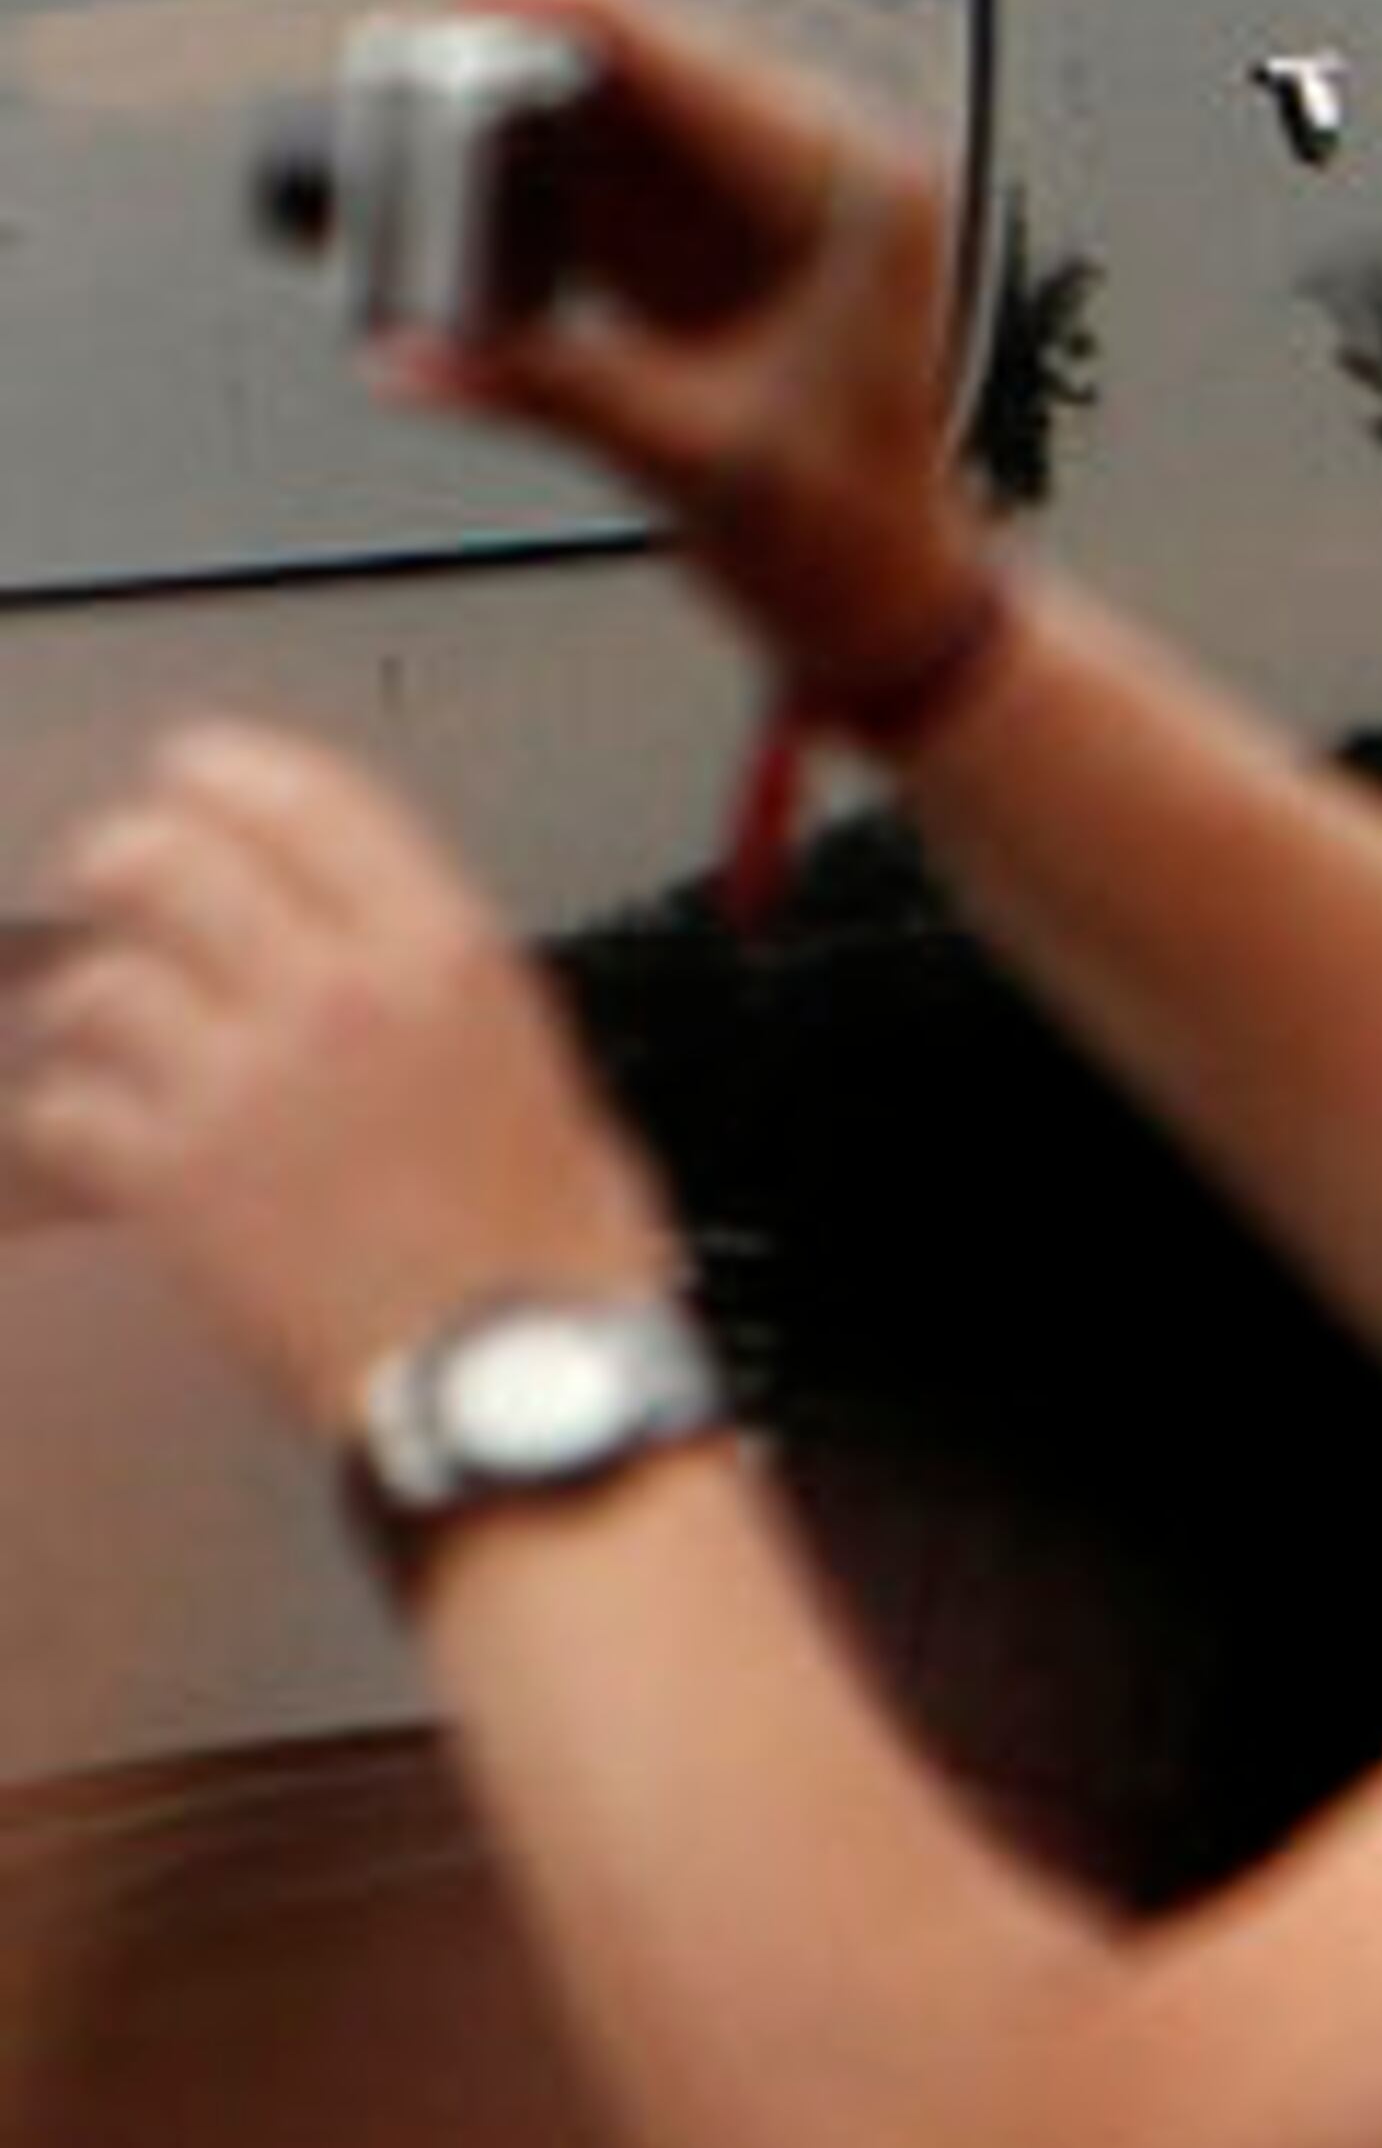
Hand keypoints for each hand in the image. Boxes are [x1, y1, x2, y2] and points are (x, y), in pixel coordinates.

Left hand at [16, 725, 674, 1431]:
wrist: (513, 1374)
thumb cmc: (548, 1242)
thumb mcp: (535, 1057)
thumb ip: (440, 981)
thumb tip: (371, 943)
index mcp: (439, 951)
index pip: (299, 799)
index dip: (222, 772)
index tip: (189, 774)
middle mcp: (332, 994)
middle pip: (166, 863)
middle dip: (124, 865)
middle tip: (113, 880)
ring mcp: (243, 1087)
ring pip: (97, 984)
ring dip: (89, 1005)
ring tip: (102, 1029)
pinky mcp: (176, 1185)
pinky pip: (66, 1110)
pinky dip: (68, 1118)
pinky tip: (98, 1136)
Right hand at [400, 0, 991, 725]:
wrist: (884, 600)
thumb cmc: (843, 533)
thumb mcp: (695, 459)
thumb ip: (553, 393)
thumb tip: (410, 354)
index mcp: (862, 192)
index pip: (706, 70)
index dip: (588, 11)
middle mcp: (821, 174)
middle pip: (652, 78)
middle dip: (528, 62)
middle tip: (413, 59)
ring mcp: (764, 207)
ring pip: (615, 127)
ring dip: (512, 126)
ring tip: (406, 129)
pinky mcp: (710, 250)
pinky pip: (600, 190)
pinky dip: (523, 190)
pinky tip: (440, 195)